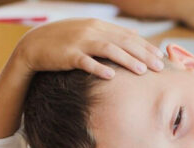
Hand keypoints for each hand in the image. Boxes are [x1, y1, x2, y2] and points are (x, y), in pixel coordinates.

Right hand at [15, 18, 164, 78]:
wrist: (33, 45)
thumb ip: (111, 33)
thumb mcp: (89, 32)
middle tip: (159, 67)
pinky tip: (111, 76)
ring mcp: (79, 42)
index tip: (160, 56)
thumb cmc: (65, 41)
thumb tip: (134, 33)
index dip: (145, 46)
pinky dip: (98, 67)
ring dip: (127, 60)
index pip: (127, 35)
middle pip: (122, 42)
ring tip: (142, 71)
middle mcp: (91, 31)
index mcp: (98, 26)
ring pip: (108, 49)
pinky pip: (85, 61)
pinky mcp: (67, 55)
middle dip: (143, 54)